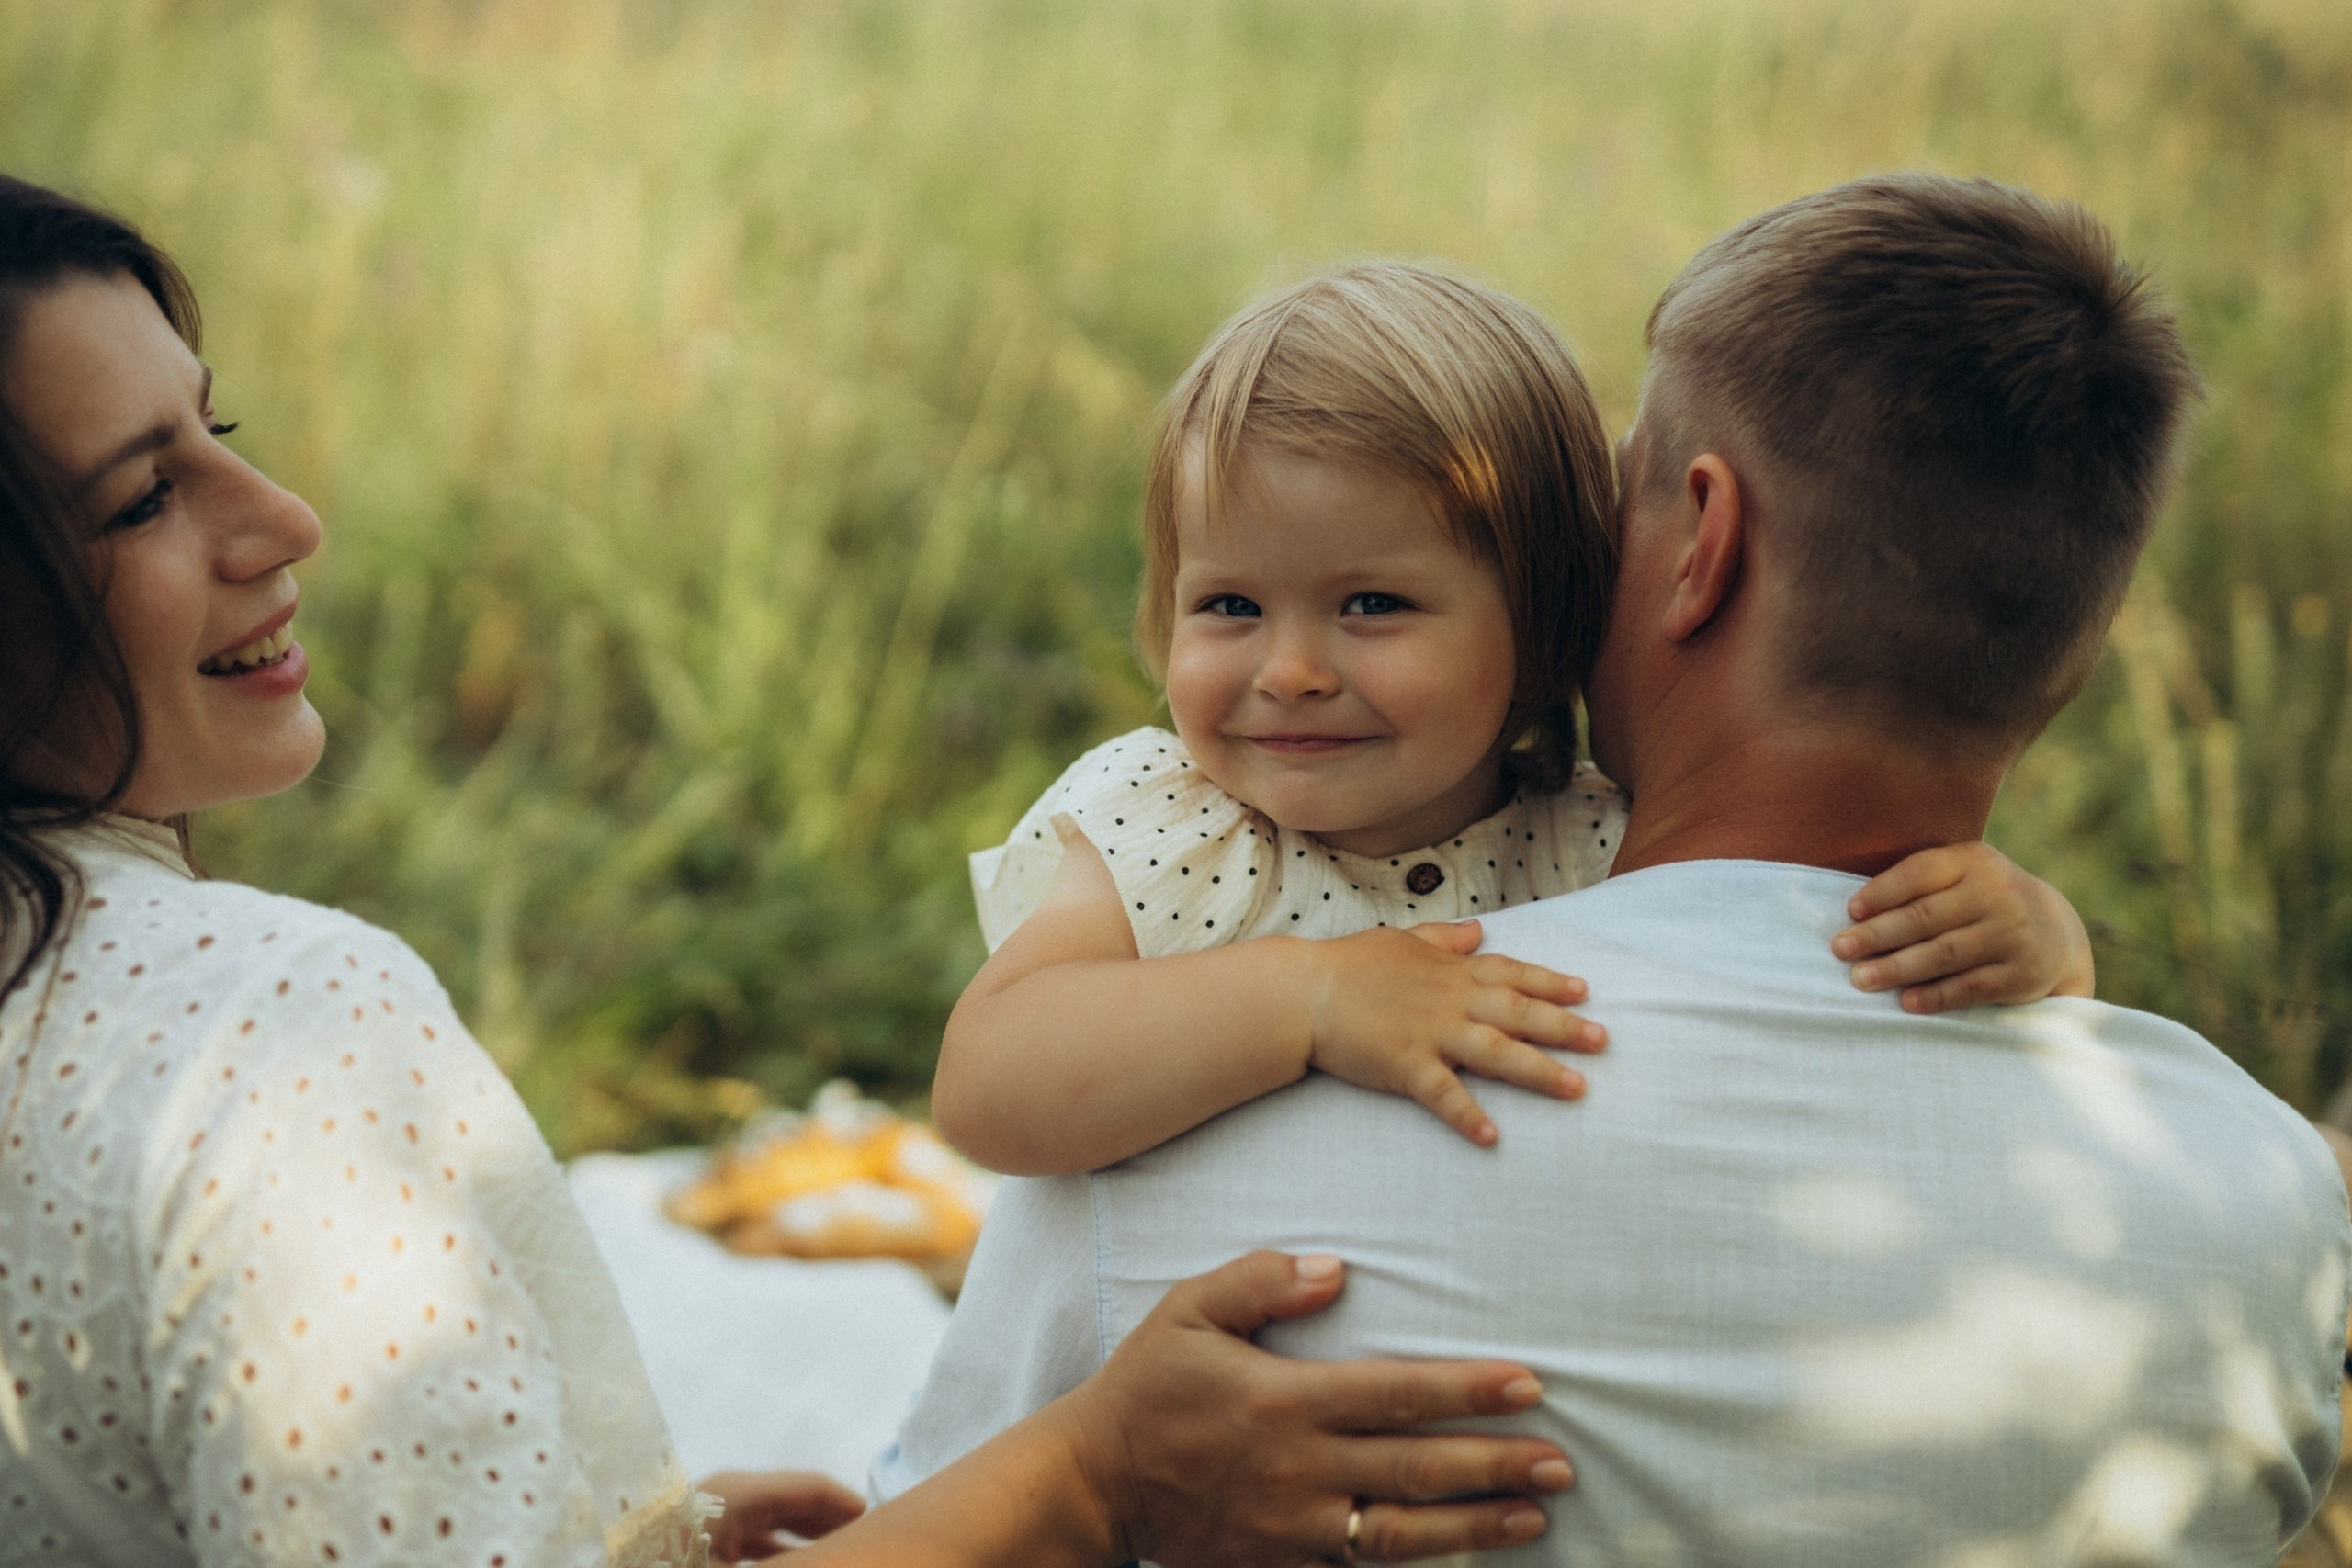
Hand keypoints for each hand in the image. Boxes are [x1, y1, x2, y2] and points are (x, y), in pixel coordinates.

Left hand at [700, 1469, 865, 1561]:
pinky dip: (788, 1546)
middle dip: (835, 1518)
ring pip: (783, 1517)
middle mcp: (738, 1493)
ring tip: (843, 1549)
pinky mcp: (716, 1531)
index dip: (847, 1501)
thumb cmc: (677, 1560)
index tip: (879, 1519)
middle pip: (799, 1500)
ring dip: (813, 1533)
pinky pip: (764, 1533)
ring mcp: (725, 1511)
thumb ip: (787, 1558)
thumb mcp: (737, 1564)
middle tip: (866, 1538)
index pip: (810, 1487)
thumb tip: (823, 1555)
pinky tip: (807, 1560)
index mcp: (743, 1492)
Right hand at [1058, 1250, 1573, 1566]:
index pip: (1396, 1393)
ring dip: (1476, 1525)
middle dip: (1496, 1464)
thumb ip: (1259, 1281)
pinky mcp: (1282, 1565)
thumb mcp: (1186, 1313)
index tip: (1528, 1384)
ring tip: (1536, 1517)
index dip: (1466, 1391)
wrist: (1091, 1487)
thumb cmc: (1144, 1389)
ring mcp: (1294, 1529)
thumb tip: (1335, 1269)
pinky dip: (1417, 1567)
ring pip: (1403, 1533)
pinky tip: (1462, 1557)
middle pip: (1417, 1469)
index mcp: (1284, 1402)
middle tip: (1562, 1461)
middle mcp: (1299, 1470)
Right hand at [1302, 922, 1602, 1146]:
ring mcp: (1430, 1033)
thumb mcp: (1401, 939)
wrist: (1302, 992)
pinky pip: (1444, 1095)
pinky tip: (1492, 1138)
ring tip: (1577, 1089)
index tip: (1584, 992)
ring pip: (1496, 1053)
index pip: (1511, 973)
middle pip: (1518, 1013)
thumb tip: (1478, 931)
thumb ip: (1444, 939)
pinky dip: (1468, 1116)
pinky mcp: (1405, 1066)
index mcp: (1451, 971)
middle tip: (1603, 1041)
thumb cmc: (1349, 965)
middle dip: (1564, 1027)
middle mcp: (1450, 1000)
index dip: (1550, 983)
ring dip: (1539, 1071)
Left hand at [1833, 842, 2095, 1012]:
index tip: (1850, 912)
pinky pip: (1971, 987)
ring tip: (1861, 979)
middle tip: (1840, 949)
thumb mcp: (1963, 876)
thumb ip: (1920, 883)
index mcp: (1974, 861)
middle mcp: (1997, 894)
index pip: (1920, 872)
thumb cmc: (1982, 901)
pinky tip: (1906, 1002)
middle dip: (1878, 934)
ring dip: (1897, 968)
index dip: (1882, 892)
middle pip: (1926, 916)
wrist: (2056, 933)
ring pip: (1944, 953)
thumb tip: (1853, 912)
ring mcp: (2012, 934)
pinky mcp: (2020, 973)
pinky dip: (1936, 996)